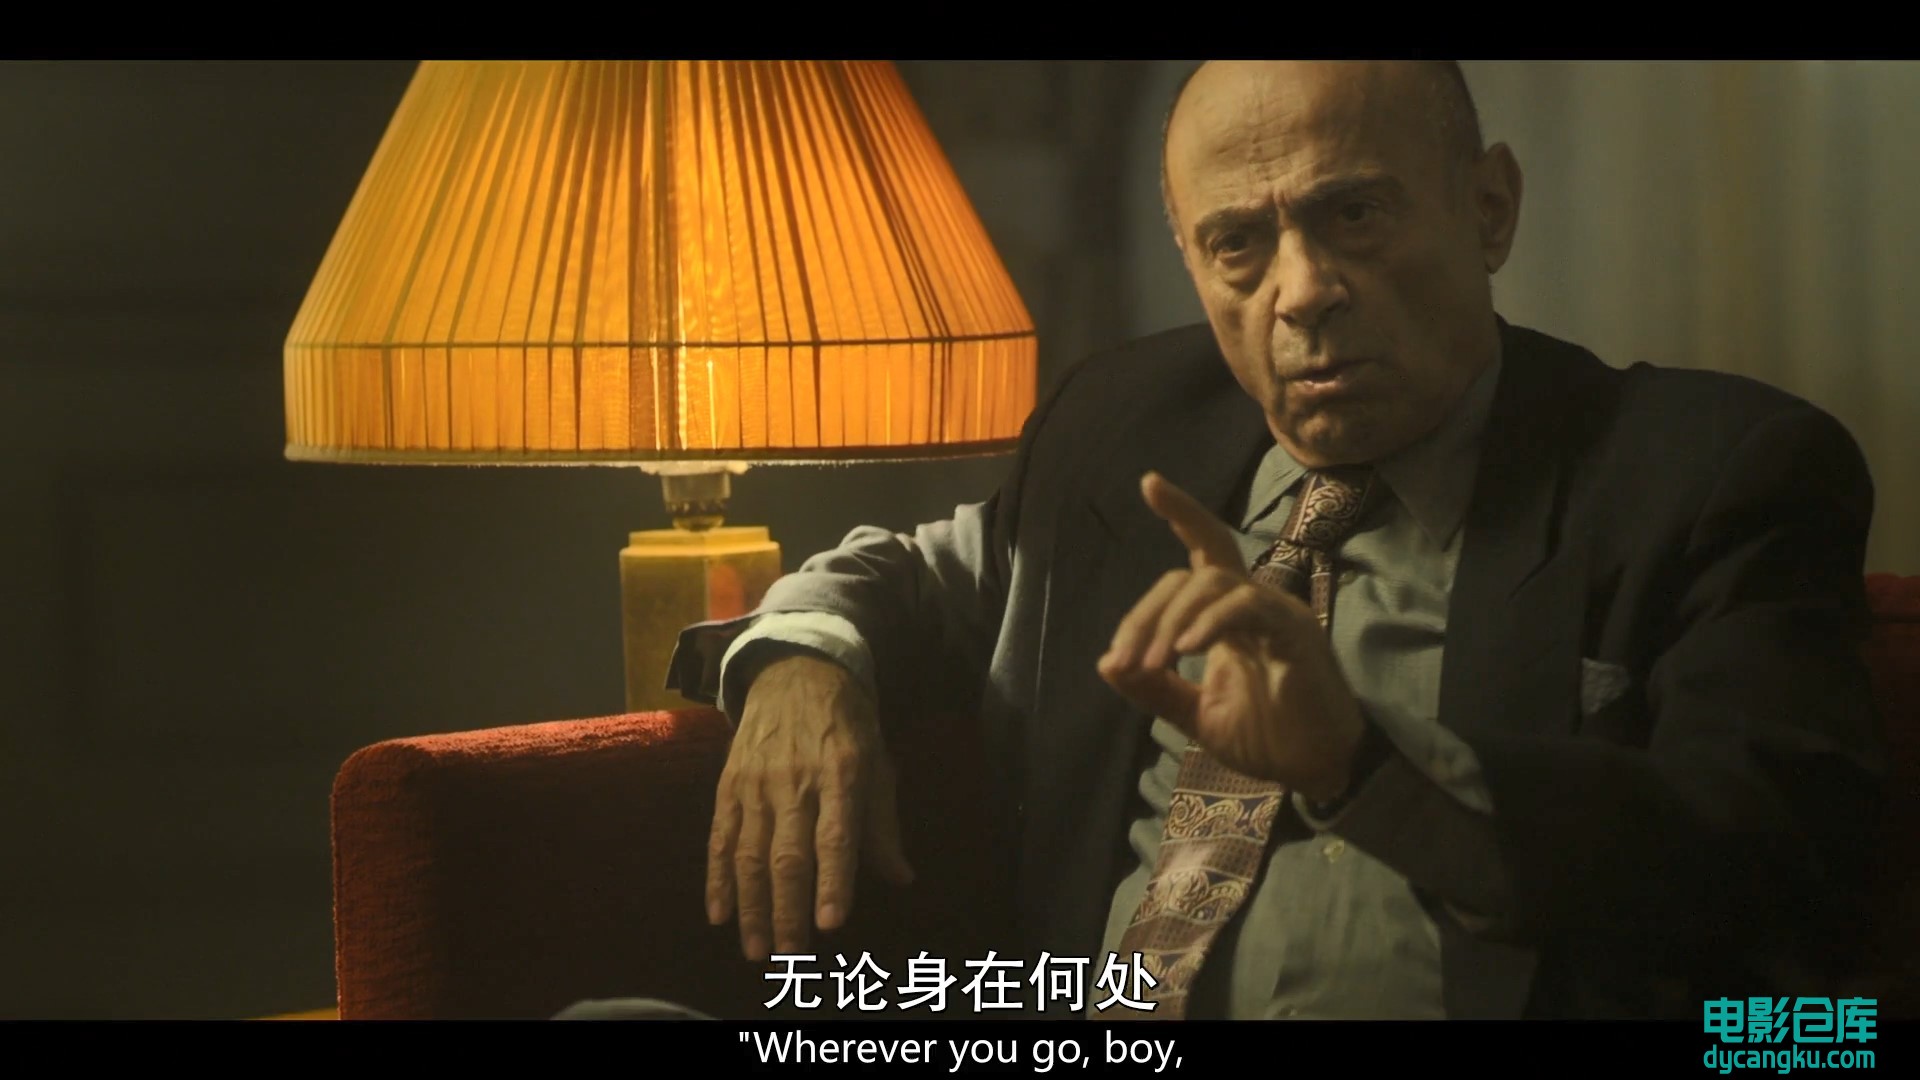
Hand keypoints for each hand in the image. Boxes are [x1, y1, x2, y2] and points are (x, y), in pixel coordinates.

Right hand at [706, 654, 914, 961]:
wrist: (792, 668)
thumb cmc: (846, 721)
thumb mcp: (877, 760)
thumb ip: (883, 823)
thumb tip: (900, 878)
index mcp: (840, 773)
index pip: (836, 836)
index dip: (833, 881)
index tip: (830, 923)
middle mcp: (794, 780)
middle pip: (787, 855)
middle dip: (788, 910)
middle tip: (791, 955)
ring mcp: (756, 783)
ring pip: (749, 854)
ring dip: (752, 907)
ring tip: (757, 948)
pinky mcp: (729, 784)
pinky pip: (719, 838)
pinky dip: (717, 879)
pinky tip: (719, 913)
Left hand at [1095, 471, 1365, 801]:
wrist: (1313, 771)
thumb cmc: (1265, 737)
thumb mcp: (1194, 714)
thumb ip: (1153, 689)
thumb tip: (1105, 663)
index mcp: (1229, 615)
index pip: (1204, 551)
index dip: (1181, 514)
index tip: (1149, 482)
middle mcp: (1253, 604)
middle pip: (1191, 573)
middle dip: (1147, 614)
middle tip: (1125, 659)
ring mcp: (1276, 614)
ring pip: (1213, 582)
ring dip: (1170, 621)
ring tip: (1154, 663)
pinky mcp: (1295, 633)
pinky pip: (1247, 606)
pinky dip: (1210, 622)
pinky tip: (1185, 650)